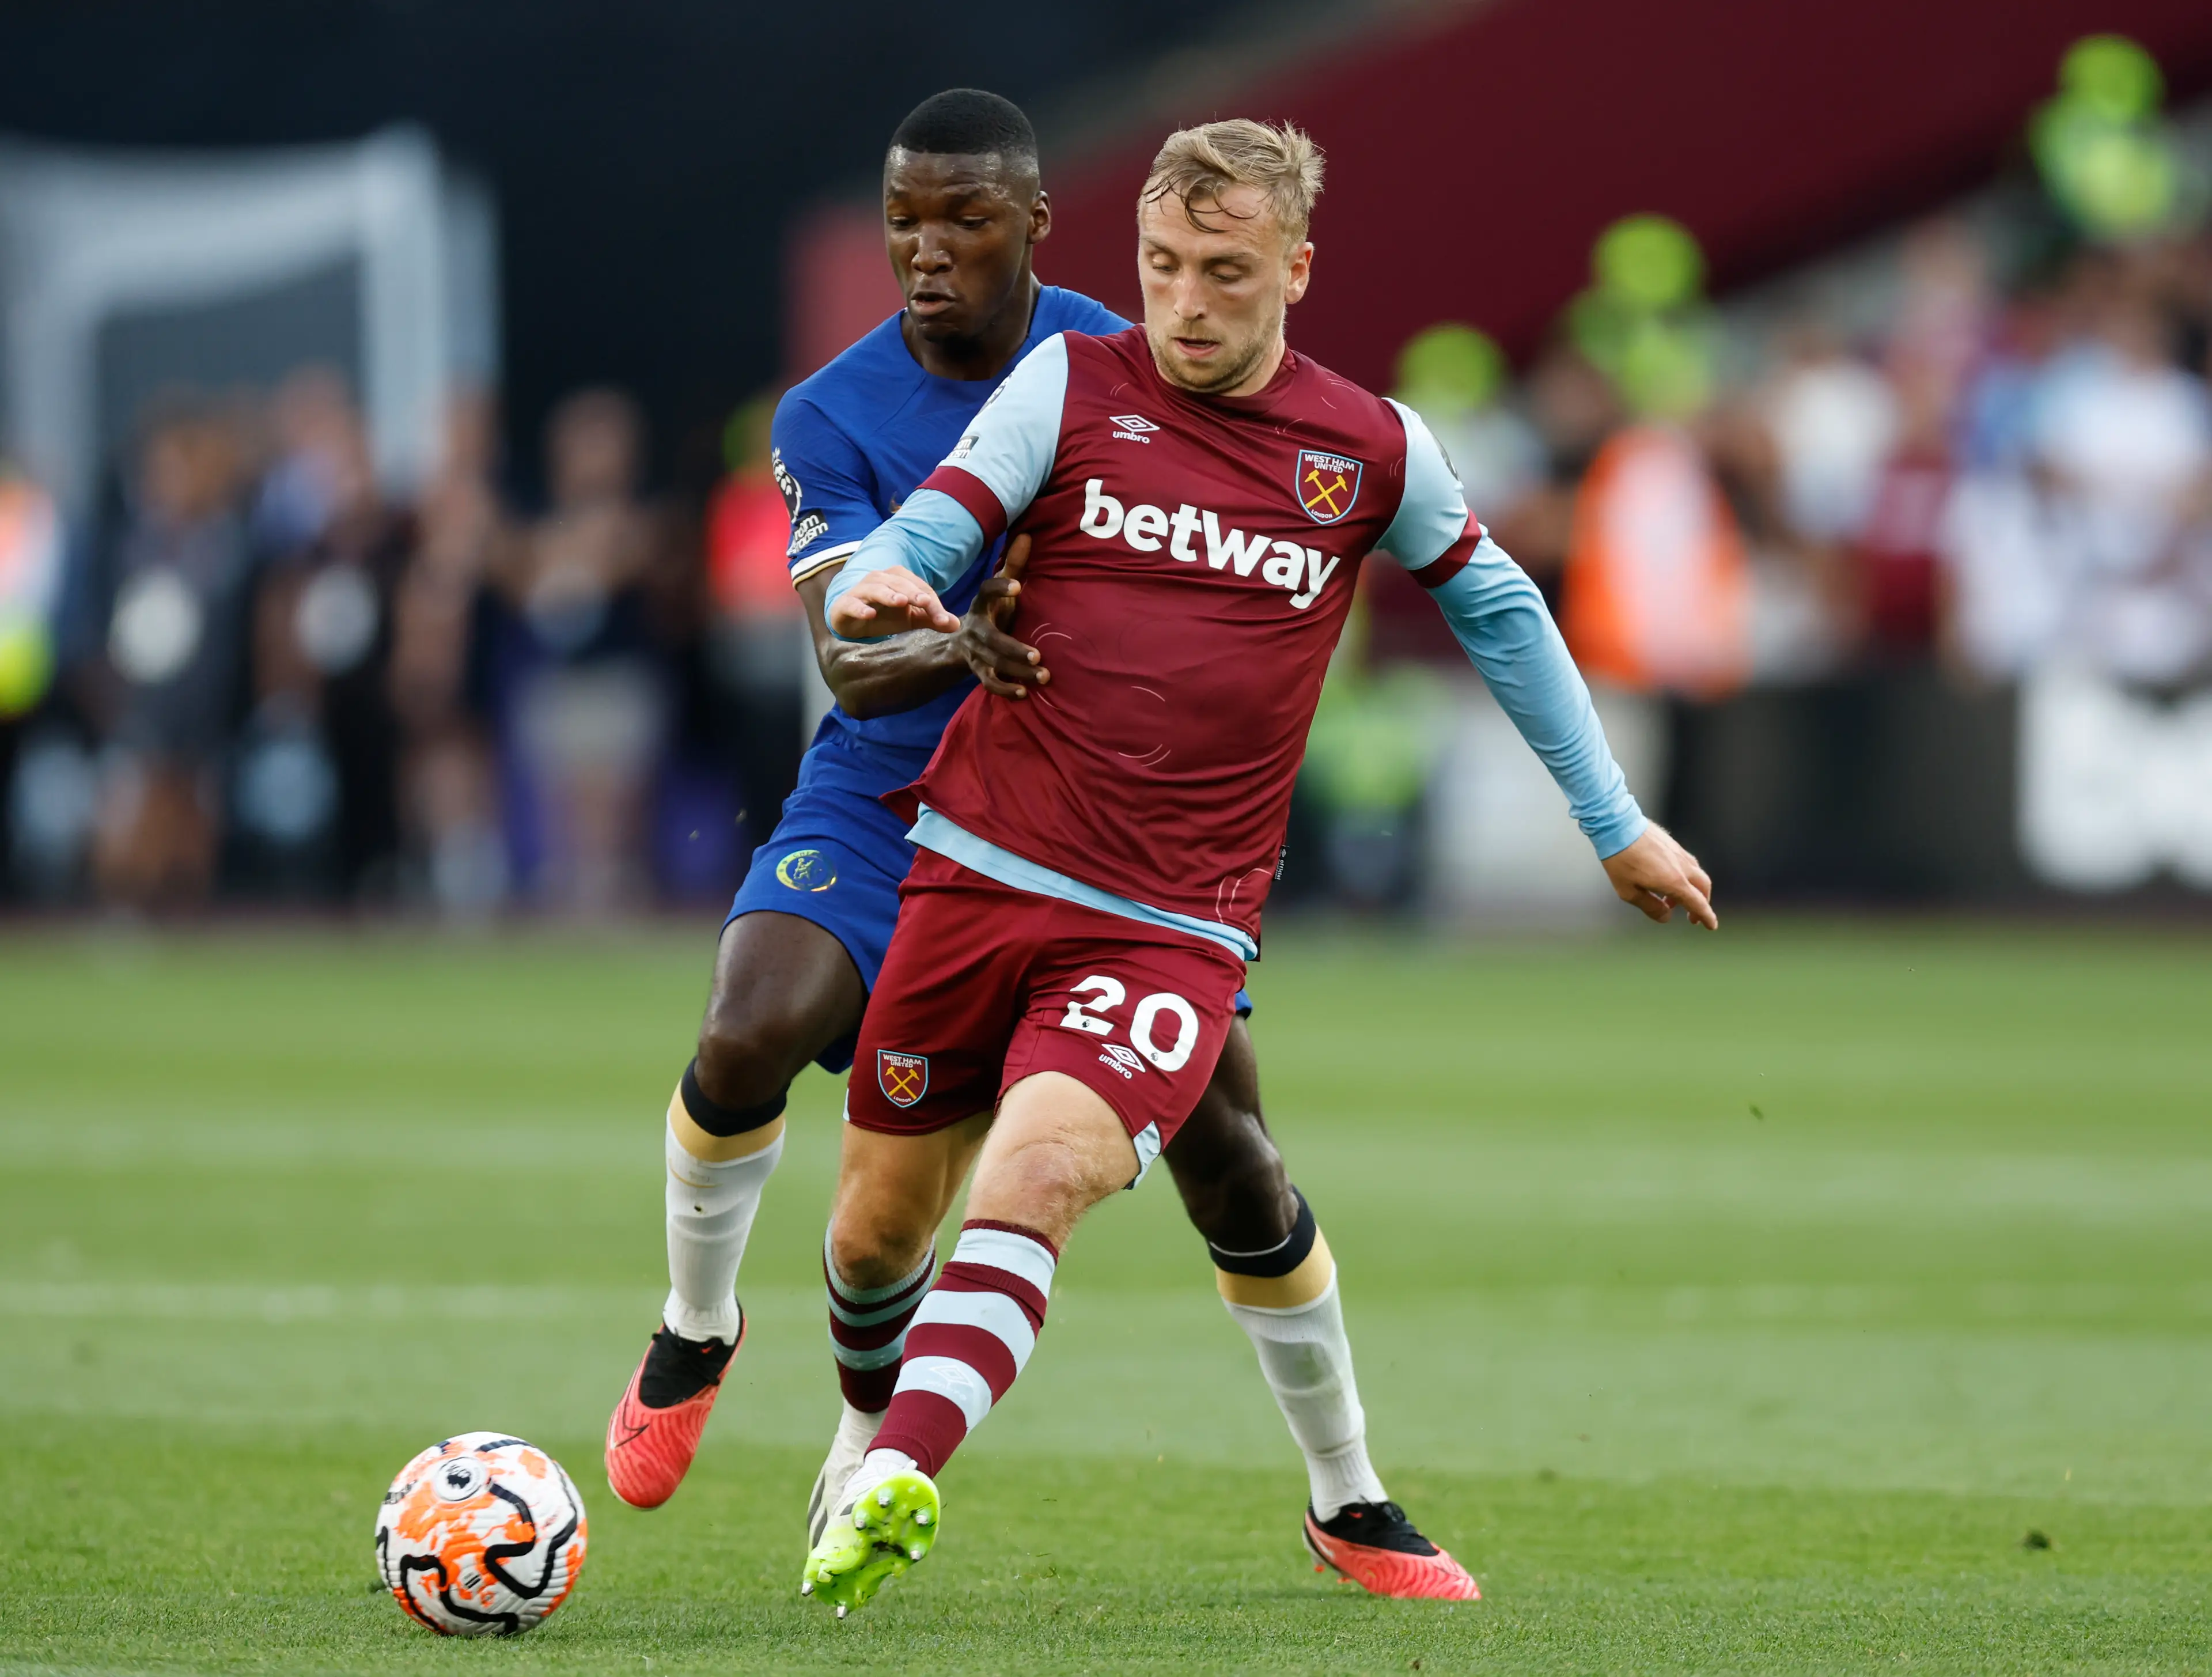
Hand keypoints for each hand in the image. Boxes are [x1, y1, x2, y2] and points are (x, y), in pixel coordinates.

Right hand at [826, 566, 960, 638]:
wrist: (852, 620)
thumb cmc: (884, 615)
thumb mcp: (910, 618)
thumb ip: (931, 619)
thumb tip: (956, 625)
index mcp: (898, 579)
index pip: (920, 588)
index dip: (933, 603)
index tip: (943, 620)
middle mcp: (880, 579)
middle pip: (899, 583)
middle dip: (913, 593)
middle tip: (925, 602)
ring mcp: (861, 590)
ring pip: (876, 588)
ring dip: (888, 594)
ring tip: (900, 602)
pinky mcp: (846, 604)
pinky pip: (852, 603)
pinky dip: (860, 607)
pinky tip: (869, 614)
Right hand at [954, 535, 1049, 698]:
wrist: (961, 641)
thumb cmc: (993, 611)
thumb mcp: (1001, 589)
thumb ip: (1014, 565)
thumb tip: (1028, 535)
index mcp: (982, 604)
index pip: (986, 592)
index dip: (999, 588)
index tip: (1018, 585)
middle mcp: (975, 628)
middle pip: (991, 639)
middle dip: (1013, 648)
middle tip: (1039, 655)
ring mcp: (975, 652)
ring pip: (993, 664)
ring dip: (1018, 672)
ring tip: (1044, 676)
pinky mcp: (978, 670)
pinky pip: (989, 683)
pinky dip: (1006, 690)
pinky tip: (1025, 694)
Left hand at [1601, 822, 1716, 928]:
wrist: (1617, 826)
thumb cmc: (1620, 860)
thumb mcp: (1629, 892)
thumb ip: (1650, 907)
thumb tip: (1666, 916)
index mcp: (1674, 881)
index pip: (1697, 903)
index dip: (1706, 916)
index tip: (1711, 926)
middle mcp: (1682, 866)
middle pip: (1703, 888)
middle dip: (1702, 904)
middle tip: (1692, 917)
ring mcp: (1679, 852)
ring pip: (1697, 874)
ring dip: (1692, 890)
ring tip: (1672, 900)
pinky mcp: (1673, 844)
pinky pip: (1688, 863)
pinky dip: (1685, 876)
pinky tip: (1668, 879)